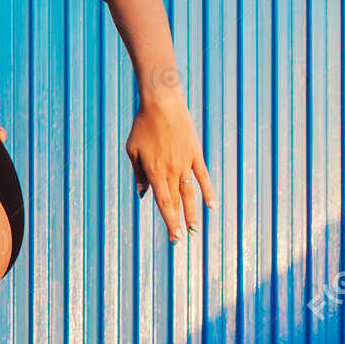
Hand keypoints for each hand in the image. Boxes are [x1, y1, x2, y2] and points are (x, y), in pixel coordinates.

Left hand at [124, 90, 216, 243]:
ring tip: (195, 229)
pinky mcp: (195, 154)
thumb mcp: (132, 150)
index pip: (163, 203)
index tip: (174, 238)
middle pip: (176, 202)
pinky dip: (208, 191)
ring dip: (193, 213)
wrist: (162, 103)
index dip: (169, 221)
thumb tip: (143, 194)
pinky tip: (212, 205)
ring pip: (191, 194)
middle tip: (182, 240)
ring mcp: (185, 163)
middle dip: (179, 222)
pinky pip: (203, 176)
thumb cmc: (142, 125)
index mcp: (154, 172)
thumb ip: (138, 173)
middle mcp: (171, 171)